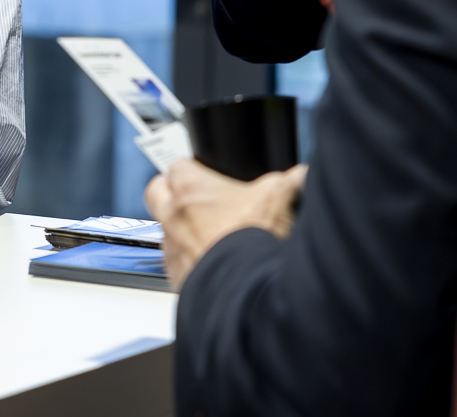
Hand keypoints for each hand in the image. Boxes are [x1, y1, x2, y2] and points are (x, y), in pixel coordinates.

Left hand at [145, 159, 307, 290]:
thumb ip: (289, 181)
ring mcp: (171, 246)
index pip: (179, 165)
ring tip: (208, 236)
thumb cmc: (255, 242)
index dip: (194, 169)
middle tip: (194, 199)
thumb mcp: (280, 198)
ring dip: (180, 230)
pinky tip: (212, 264)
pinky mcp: (175, 275)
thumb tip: (299, 177)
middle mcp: (172, 215)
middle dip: (171, 192)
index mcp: (191, 188)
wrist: (249, 292)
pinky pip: (174, 262)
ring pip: (164, 229)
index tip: (205, 175)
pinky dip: (188, 261)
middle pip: (157, 191)